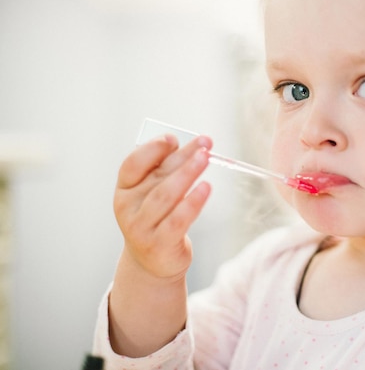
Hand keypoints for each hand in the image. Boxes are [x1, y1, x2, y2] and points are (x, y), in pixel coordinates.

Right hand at [113, 134, 211, 280]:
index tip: (174, 138)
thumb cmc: (158, 218)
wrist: (152, 261)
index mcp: (124, 189)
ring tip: (206, 159)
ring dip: (188, 174)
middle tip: (205, 144)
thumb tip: (192, 147)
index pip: (132, 164)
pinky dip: (192, 202)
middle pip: (157, 177)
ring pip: (166, 196)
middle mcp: (128, 207)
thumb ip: (166, 170)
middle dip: (183, 157)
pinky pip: (178, 220)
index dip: (152, 149)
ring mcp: (141, 227)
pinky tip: (206, 188)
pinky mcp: (159, 243)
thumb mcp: (154, 192)